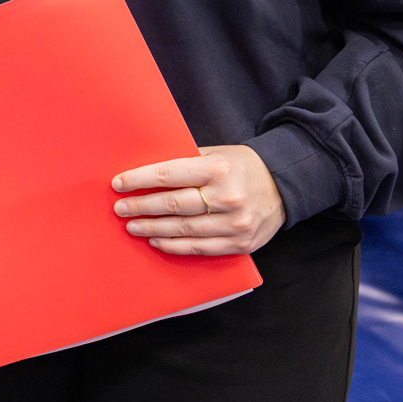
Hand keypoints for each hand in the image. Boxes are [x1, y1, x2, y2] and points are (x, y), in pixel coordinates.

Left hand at [112, 145, 284, 255]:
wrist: (284, 185)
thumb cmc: (240, 166)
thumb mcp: (215, 153)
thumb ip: (184, 161)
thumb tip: (144, 170)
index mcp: (217, 169)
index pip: (168, 175)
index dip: (139, 180)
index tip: (118, 184)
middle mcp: (227, 197)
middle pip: (173, 205)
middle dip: (141, 207)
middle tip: (119, 208)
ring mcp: (235, 224)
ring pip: (183, 229)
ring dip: (152, 228)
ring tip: (132, 226)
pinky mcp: (240, 244)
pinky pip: (199, 248)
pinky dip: (174, 245)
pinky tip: (156, 240)